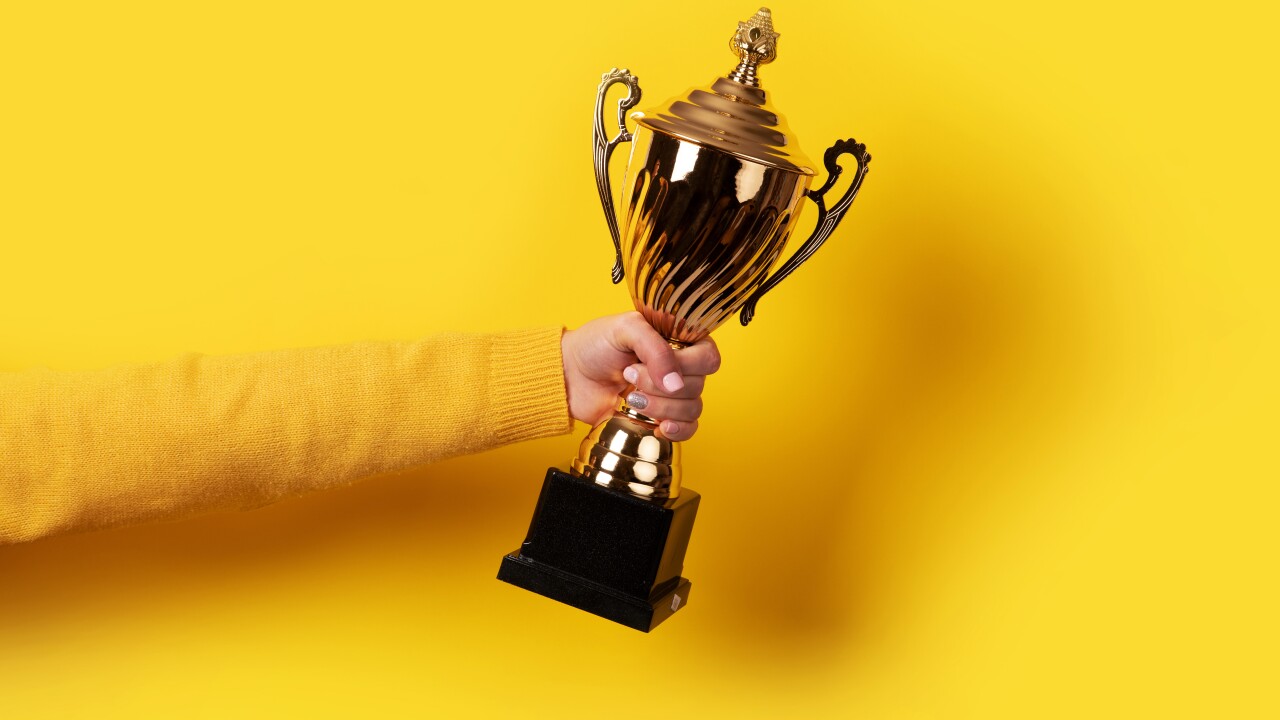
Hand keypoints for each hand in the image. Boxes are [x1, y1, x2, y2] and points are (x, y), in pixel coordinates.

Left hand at [561, 312, 720, 440]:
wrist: (569, 375)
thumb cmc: (595, 345)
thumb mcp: (625, 329)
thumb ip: (654, 348)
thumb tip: (676, 382)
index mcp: (677, 342)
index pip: (708, 357)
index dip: (688, 365)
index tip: (658, 365)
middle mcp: (679, 369)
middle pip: (698, 386)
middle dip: (660, 385)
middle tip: (630, 375)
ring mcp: (670, 396)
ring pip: (692, 410)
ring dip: (660, 407)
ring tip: (630, 397)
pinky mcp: (660, 419)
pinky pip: (686, 430)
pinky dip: (676, 430)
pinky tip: (658, 426)